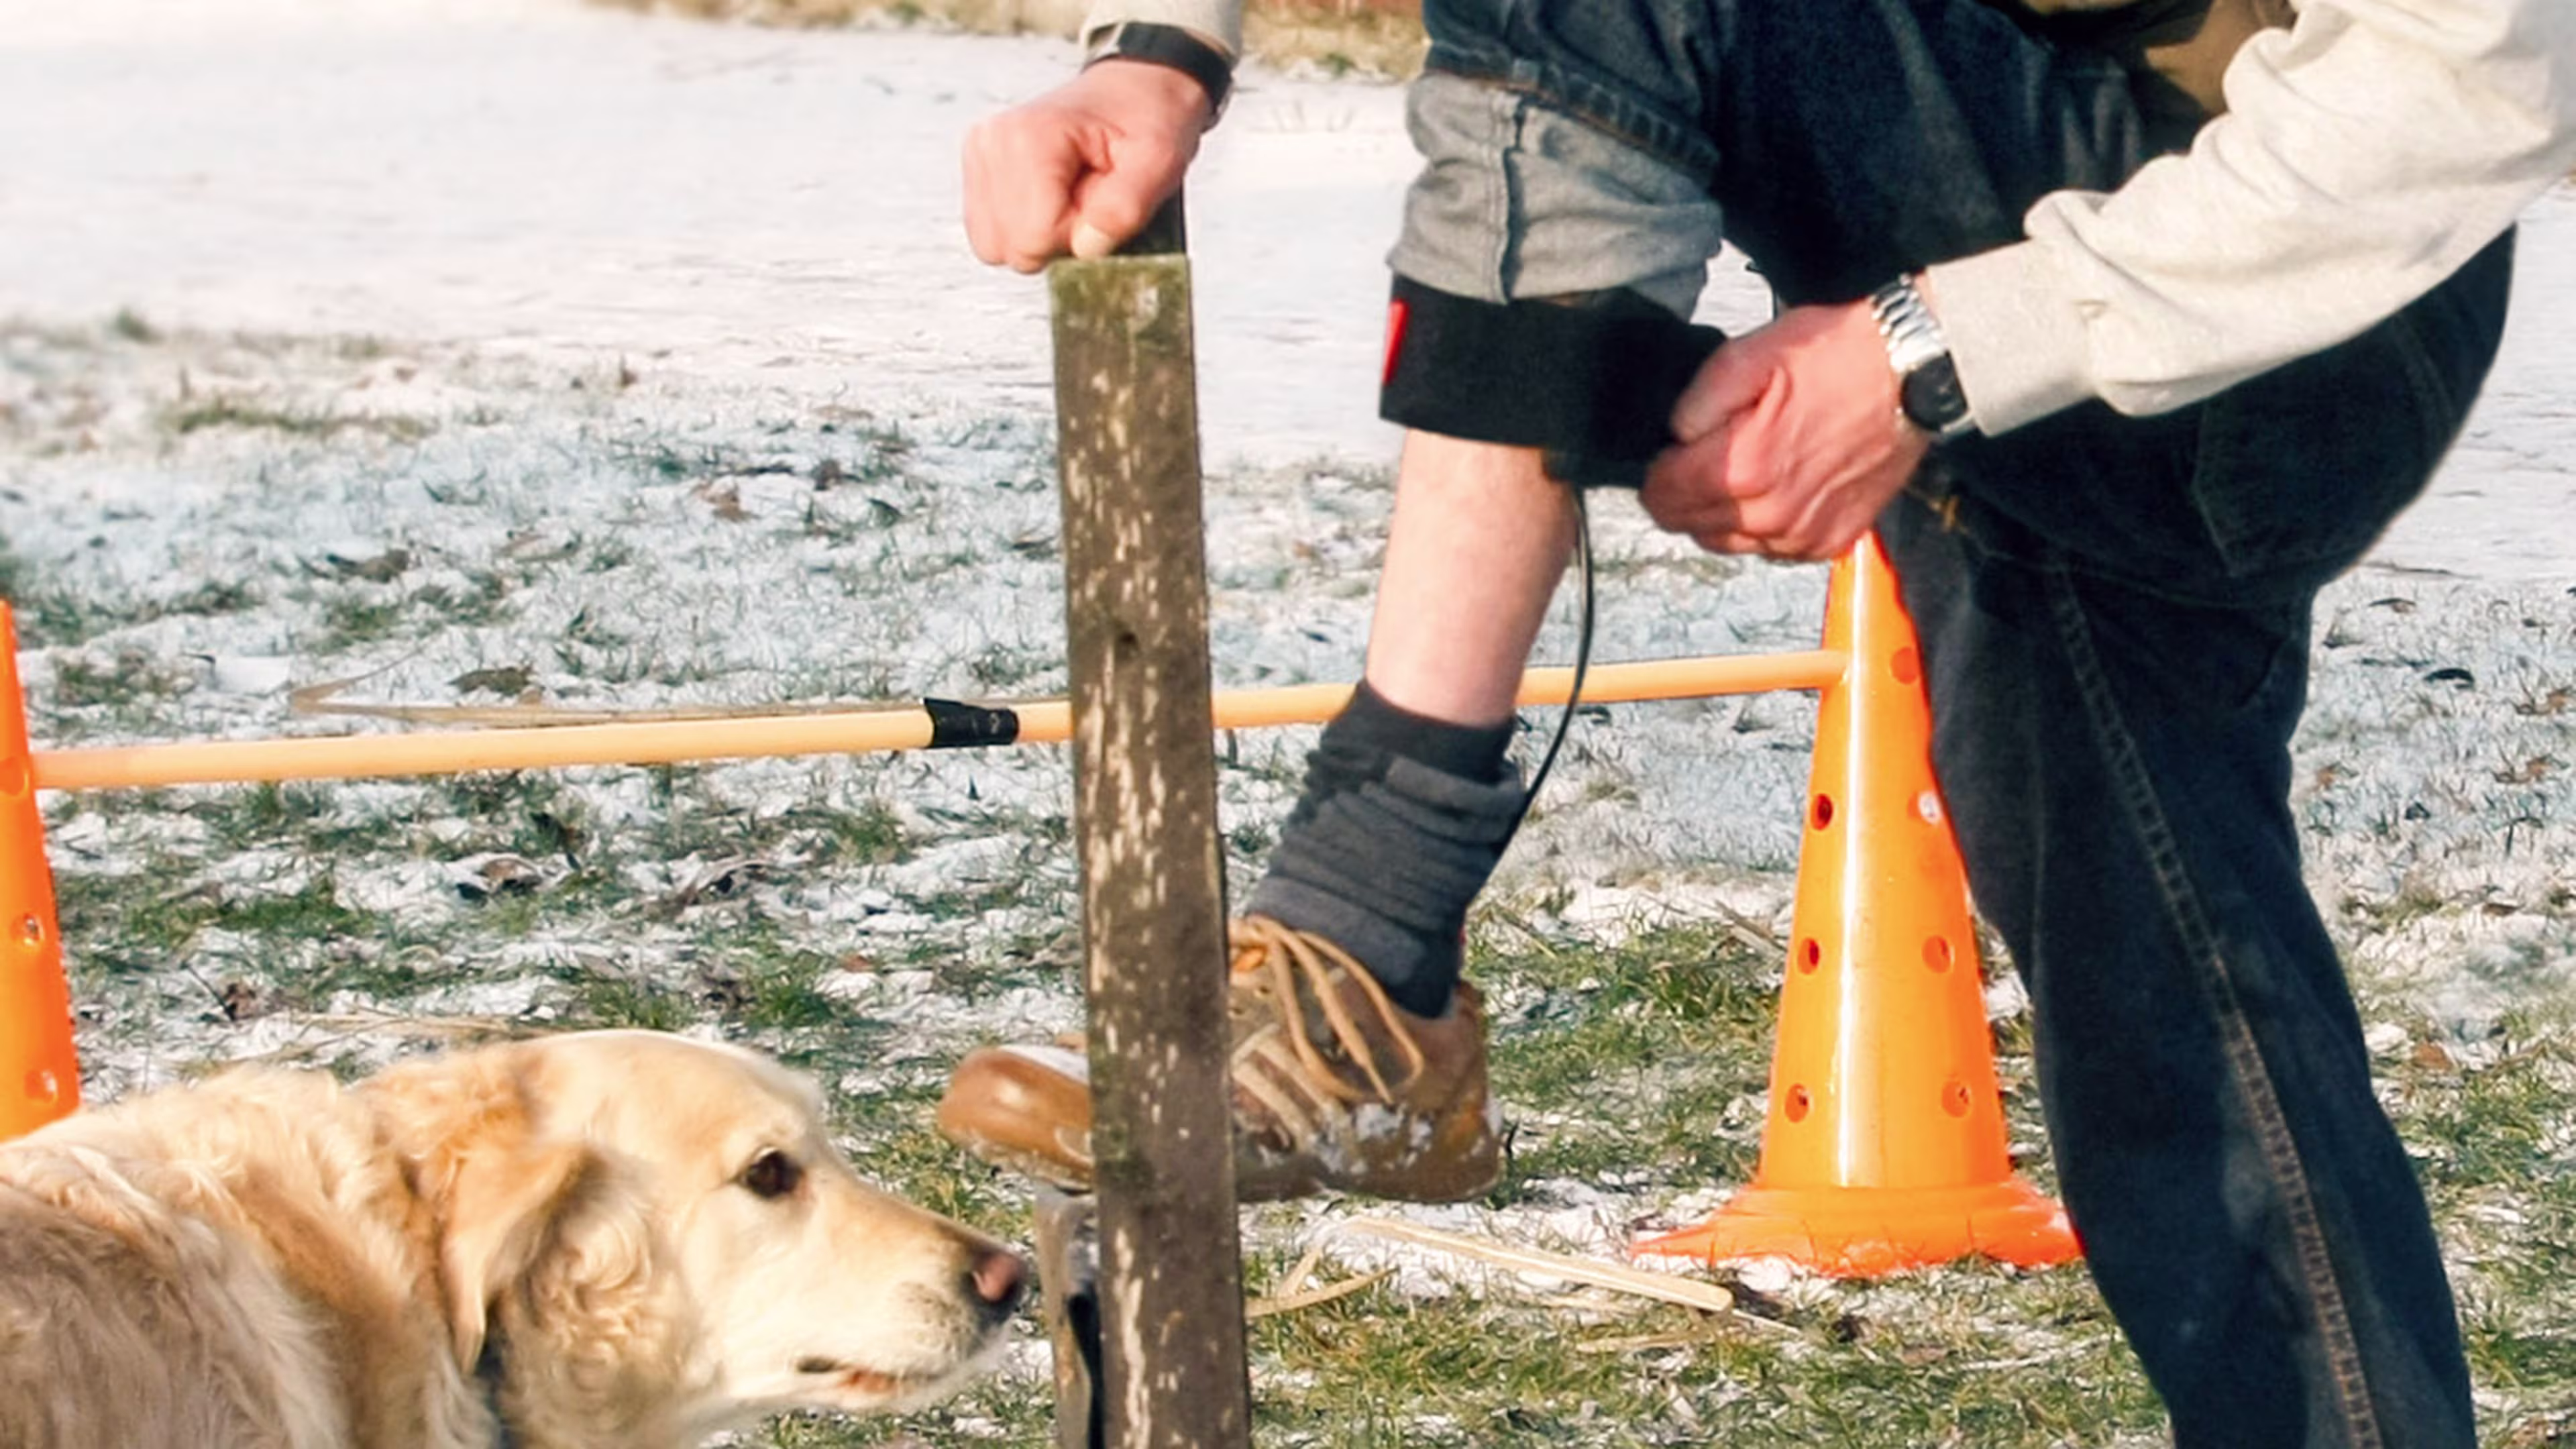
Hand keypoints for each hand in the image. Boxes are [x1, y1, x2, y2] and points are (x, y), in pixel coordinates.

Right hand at [961, 60, 1213, 271]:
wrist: (1130, 92)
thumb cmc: (1144, 121)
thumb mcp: (1158, 161)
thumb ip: (1125, 208)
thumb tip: (1086, 248)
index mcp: (1030, 138)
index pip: (1034, 238)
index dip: (1075, 237)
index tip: (1098, 203)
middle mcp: (993, 143)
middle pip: (1010, 249)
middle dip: (1054, 240)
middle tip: (1086, 201)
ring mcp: (980, 154)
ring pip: (994, 246)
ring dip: (1037, 237)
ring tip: (1069, 199)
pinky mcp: (977, 168)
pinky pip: (990, 233)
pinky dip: (1023, 228)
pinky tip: (1049, 199)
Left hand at [1639, 298, 1931, 559]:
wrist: (1911, 370)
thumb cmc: (1835, 356)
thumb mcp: (1748, 356)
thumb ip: (1695, 404)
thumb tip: (1673, 438)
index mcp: (1742, 470)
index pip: (1661, 499)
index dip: (1657, 472)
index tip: (1670, 453)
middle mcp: (1770, 516)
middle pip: (1690, 526)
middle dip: (1686, 493)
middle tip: (1709, 454)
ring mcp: (1802, 536)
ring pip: (1727, 542)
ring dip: (1723, 513)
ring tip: (1748, 466)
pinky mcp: (1830, 542)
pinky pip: (1772, 548)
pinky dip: (1765, 524)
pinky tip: (1781, 484)